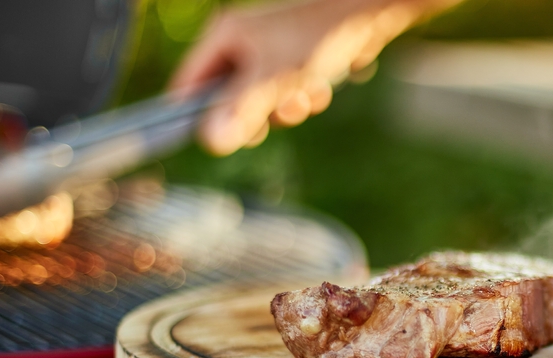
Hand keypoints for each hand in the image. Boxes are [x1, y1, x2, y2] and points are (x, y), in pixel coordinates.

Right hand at [169, 0, 420, 154]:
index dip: (193, 116)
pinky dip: (302, 100)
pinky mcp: (289, 64)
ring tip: (304, 96)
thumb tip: (210, 142)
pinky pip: (284, 97)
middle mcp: (238, 44)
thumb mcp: (275, 80)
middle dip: (256, 115)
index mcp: (222, 37)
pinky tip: (320, 88)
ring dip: (286, 110)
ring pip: (261, 104)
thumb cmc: (317, 38)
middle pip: (226, 102)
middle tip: (275, 113)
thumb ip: (242, 110)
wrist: (364, 18)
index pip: (188, 85)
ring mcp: (264, 55)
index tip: (210, 142)